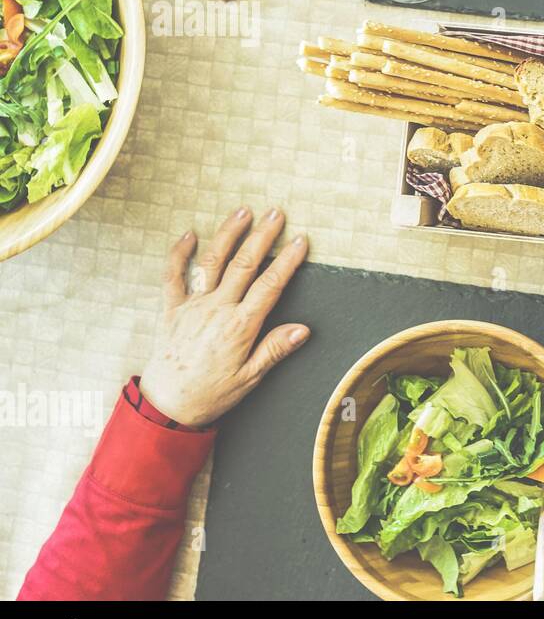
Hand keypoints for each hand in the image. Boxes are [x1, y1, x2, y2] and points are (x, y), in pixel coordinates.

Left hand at [140, 208, 310, 426]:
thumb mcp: (250, 378)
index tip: (300, 241)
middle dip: (262, 236)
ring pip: (213, 262)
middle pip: (244, 265)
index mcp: (239, 326)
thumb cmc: (211, 394)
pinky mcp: (172, 309)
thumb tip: (302, 329)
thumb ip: (275, 349)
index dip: (287, 261)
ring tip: (243, 212)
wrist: (166, 406)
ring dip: (228, 234)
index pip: (269, 285)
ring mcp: (192, 306)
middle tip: (276, 214)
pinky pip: (173, 276)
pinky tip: (189, 234)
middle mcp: (216, 309)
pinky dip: (179, 253)